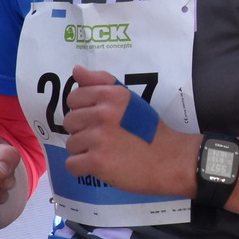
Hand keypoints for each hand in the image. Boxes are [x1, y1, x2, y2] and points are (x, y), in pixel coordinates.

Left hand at [61, 66, 197, 196]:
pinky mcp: (97, 161)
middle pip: (70, 122)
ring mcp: (99, 138)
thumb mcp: (129, 98)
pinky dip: (84, 168)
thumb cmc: (148, 129)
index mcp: (111, 95)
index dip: (83, 110)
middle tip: (105, 138)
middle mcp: (103, 113)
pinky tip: (101, 165)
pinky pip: (72, 164)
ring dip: (85, 151)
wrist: (168, 160)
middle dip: (83, 131)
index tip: (99, 119)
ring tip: (106, 152)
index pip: (74, 98)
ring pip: (71, 144)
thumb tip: (76, 70)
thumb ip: (101, 82)